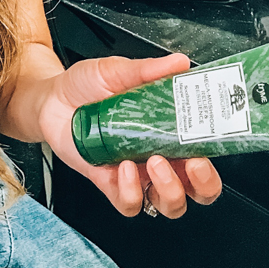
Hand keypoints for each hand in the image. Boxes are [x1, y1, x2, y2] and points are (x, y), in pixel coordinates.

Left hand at [36, 53, 222, 217]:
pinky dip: (132, 191)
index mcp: (169, 133)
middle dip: (204, 185)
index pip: (206, 156)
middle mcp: (159, 158)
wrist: (50, 99)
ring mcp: (137, 175)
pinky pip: (130, 204)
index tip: (213, 145)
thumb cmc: (86, 86)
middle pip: (199, 191)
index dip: (217, 159)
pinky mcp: (111, 184)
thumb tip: (178, 62)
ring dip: (170, 190)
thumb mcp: (116, 71)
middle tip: (193, 163)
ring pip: (169, 205)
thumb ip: (147, 70)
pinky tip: (125, 169)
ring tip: (155, 162)